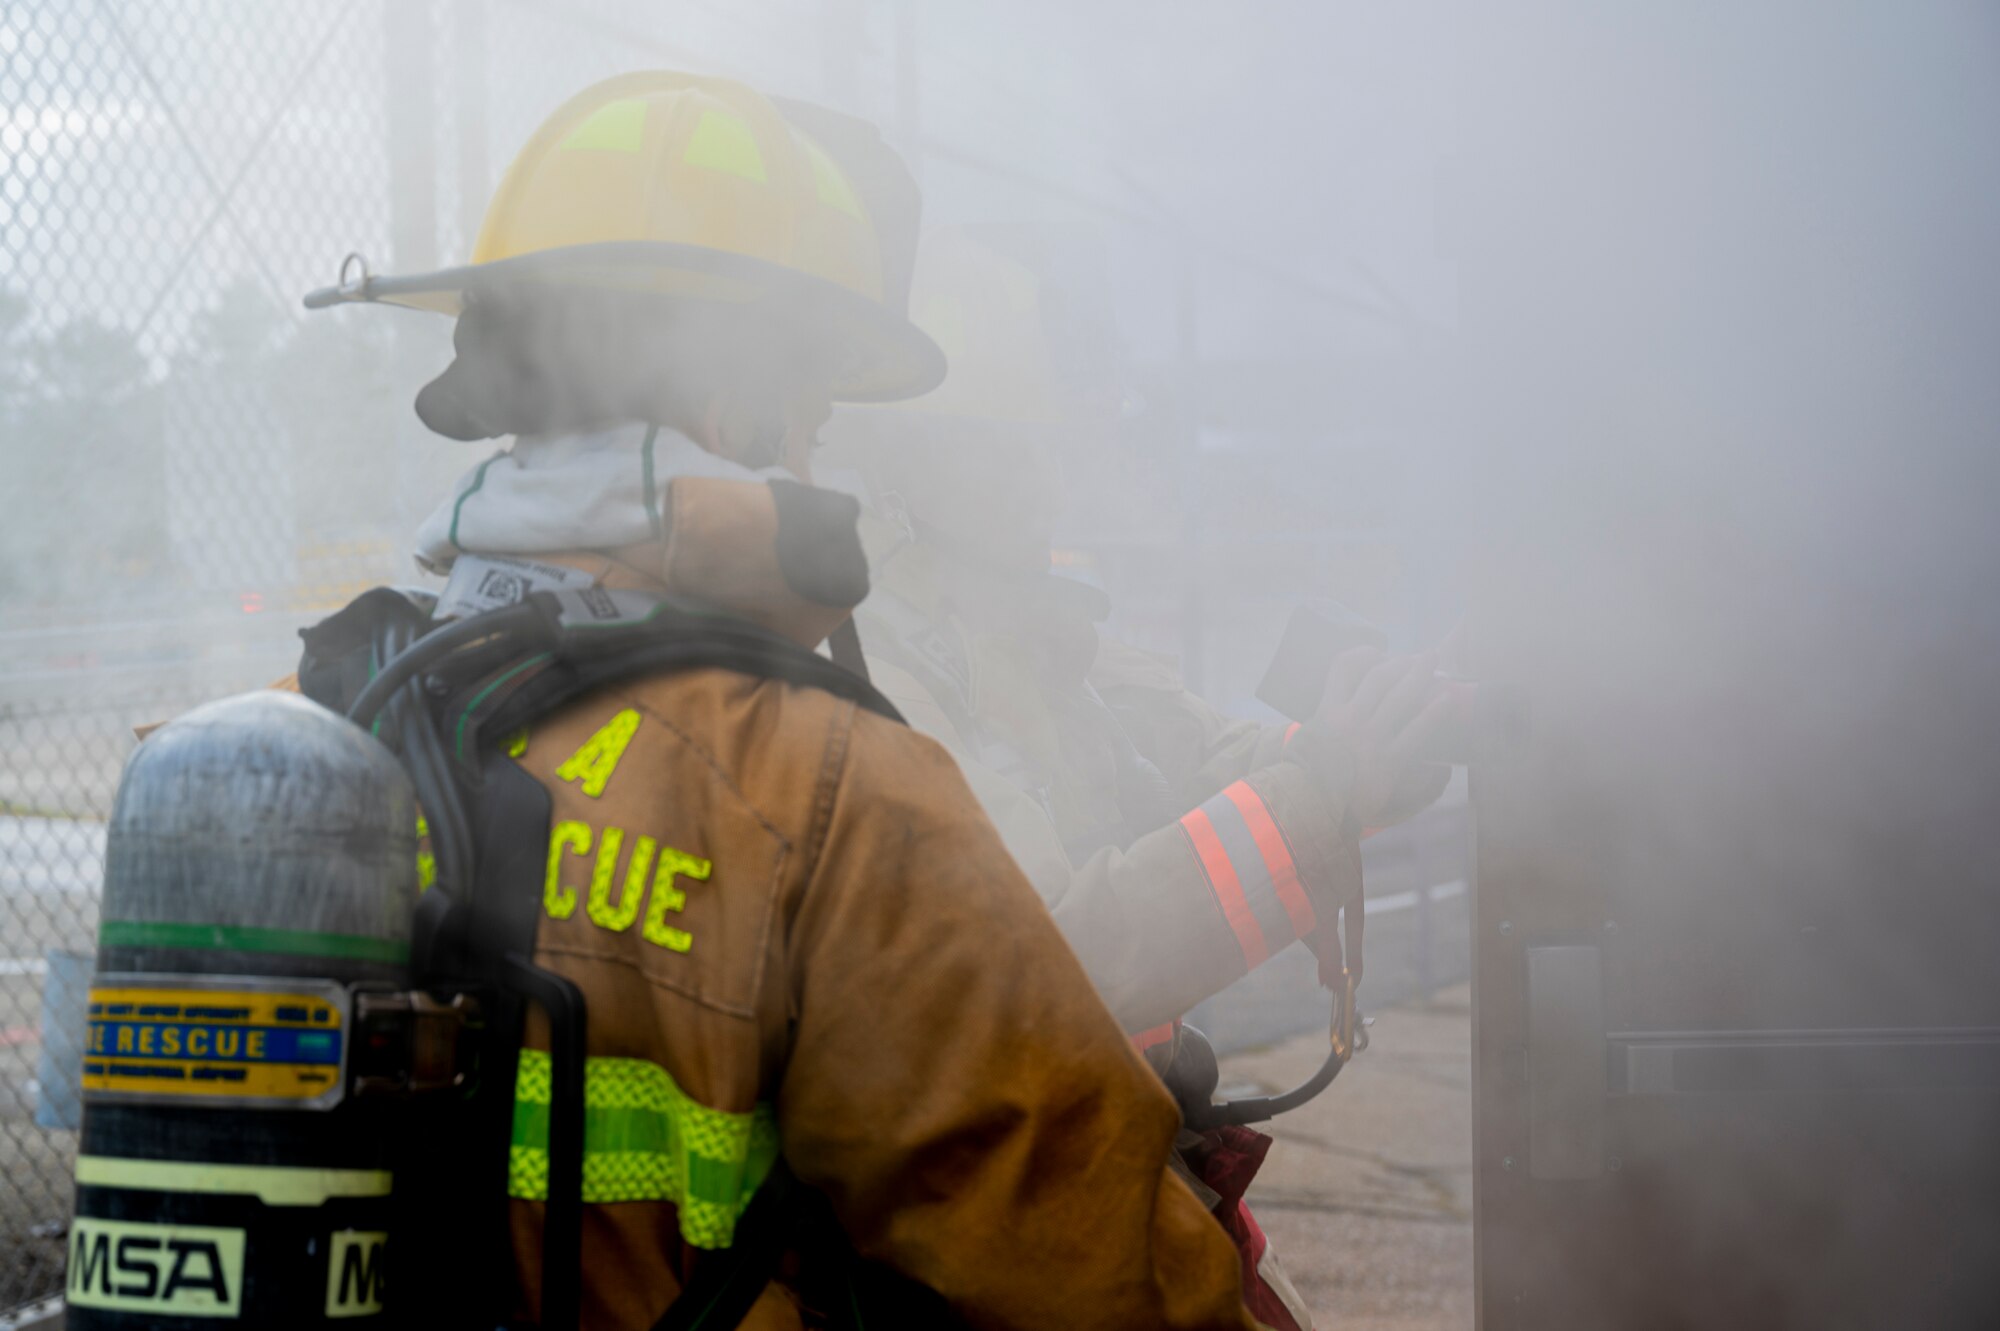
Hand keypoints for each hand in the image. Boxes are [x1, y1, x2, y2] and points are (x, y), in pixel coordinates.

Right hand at [1309, 647, 1452, 827]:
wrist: (1314, 807)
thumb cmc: (1310, 773)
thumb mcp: (1309, 736)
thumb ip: (1326, 717)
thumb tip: (1343, 706)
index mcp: (1328, 710)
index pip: (1343, 666)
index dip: (1364, 654)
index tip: (1379, 654)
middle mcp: (1349, 719)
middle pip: (1379, 676)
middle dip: (1403, 662)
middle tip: (1421, 656)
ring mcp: (1369, 739)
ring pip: (1399, 697)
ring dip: (1420, 675)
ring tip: (1434, 663)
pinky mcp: (1387, 761)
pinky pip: (1415, 732)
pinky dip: (1433, 714)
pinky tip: (1446, 701)